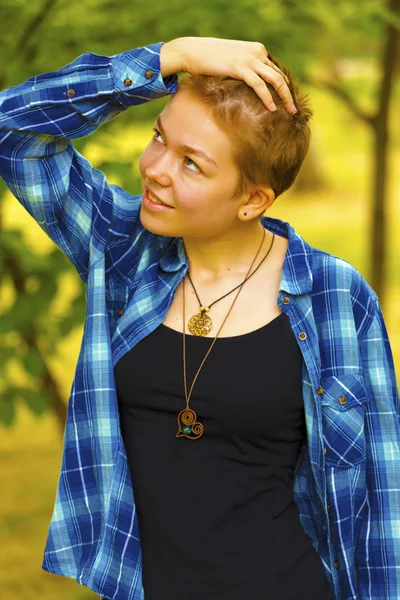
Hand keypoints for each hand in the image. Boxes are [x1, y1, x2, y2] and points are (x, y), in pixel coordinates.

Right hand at [160, 37, 295, 113]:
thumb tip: (249, 84)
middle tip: (294, 109)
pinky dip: (267, 98)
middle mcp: (257, 52)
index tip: (287, 100)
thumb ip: (245, 69)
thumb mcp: (232, 61)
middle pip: (280, 76)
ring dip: (284, 97)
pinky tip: (272, 109)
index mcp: (257, 50)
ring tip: (290, 111)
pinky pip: (259, 85)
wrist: (193, 51)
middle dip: (289, 94)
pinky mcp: (241, 67)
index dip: (284, 87)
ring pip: (275, 80)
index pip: (276, 70)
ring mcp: (250, 59)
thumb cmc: (210, 59)